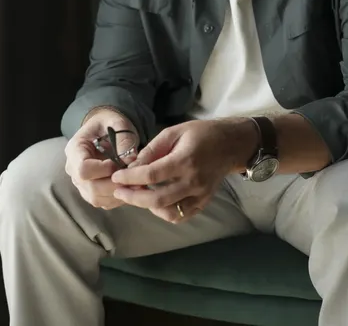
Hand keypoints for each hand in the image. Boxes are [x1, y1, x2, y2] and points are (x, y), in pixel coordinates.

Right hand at [65, 108, 138, 209]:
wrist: (105, 128)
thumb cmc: (110, 123)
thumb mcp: (118, 122)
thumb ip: (124, 139)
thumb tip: (131, 160)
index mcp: (75, 149)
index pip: (83, 169)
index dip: (105, 170)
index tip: (121, 162)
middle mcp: (73, 168)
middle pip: (91, 188)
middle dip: (116, 184)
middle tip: (135, 176)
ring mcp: (80, 182)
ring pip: (96, 198)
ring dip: (119, 192)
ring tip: (136, 180)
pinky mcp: (90, 191)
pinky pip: (103, 201)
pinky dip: (118, 197)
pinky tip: (130, 185)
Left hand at [111, 118, 256, 222]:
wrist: (231, 144)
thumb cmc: (201, 133)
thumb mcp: (174, 132)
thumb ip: (153, 149)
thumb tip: (133, 165)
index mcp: (185, 160)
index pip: (152, 174)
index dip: (130, 178)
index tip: (116, 177)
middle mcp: (193, 181)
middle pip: (157, 199)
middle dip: (133, 197)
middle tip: (119, 191)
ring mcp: (200, 195)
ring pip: (168, 213)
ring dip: (148, 207)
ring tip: (139, 195)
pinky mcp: (204, 202)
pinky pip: (181, 216)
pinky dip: (165, 212)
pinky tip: (156, 201)